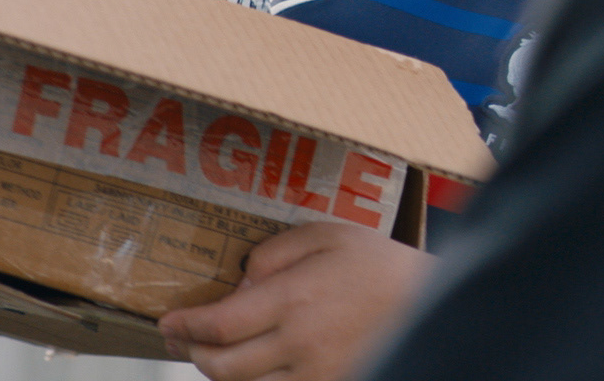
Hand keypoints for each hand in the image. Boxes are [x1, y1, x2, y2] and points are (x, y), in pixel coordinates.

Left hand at [158, 222, 432, 380]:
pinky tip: (253, 370)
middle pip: (222, 366)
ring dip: (220, 374)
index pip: (218, 325)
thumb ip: (276, 253)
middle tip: (183, 340)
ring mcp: (316, 375)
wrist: (434, 305)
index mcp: (295, 299)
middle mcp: (300, 344)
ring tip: (214, 355)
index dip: (184, 327)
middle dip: (193, 354)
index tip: (169, 321)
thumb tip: (240, 283)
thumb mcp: (328, 236)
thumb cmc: (382, 265)